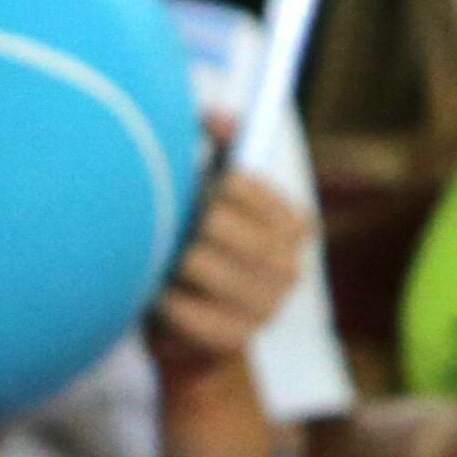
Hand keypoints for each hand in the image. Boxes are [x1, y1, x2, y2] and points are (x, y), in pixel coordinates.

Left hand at [145, 114, 310, 369]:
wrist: (194, 342)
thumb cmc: (199, 257)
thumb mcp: (216, 198)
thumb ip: (220, 152)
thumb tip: (213, 114)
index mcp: (293, 223)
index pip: (239, 182)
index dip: (202, 182)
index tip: (189, 192)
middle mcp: (290, 265)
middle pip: (213, 220)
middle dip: (180, 224)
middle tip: (168, 235)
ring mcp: (266, 305)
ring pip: (194, 261)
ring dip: (167, 262)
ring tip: (164, 267)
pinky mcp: (234, 339)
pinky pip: (180, 305)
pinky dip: (162, 300)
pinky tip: (163, 299)